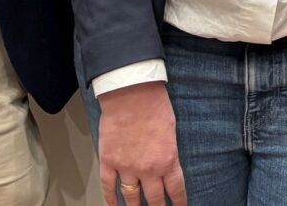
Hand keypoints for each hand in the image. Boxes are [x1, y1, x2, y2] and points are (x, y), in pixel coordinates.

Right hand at [97, 81, 184, 205]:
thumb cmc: (154, 104)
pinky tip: (113, 205)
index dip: (178, 201)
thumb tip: (166, 163)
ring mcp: (126, 167)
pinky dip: (110, 198)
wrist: (130, 93)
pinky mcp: (108, 161)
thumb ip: (168, 151)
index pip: (175, 189)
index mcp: (167, 160)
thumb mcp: (171, 130)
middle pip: (154, 198)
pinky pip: (108, 186)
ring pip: (131, 197)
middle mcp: (148, 169)